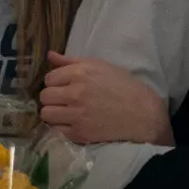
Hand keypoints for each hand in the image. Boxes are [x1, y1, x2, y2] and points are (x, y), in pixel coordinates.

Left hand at [39, 52, 171, 145]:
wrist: (144, 114)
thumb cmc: (123, 87)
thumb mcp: (100, 66)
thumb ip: (71, 61)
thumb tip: (50, 55)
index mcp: (80, 73)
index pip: (49, 78)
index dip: (56, 82)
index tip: (66, 86)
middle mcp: (75, 93)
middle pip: (44, 96)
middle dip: (53, 98)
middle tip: (65, 100)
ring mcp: (77, 115)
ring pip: (46, 114)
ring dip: (54, 113)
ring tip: (66, 112)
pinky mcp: (80, 133)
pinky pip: (56, 130)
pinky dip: (62, 127)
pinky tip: (74, 123)